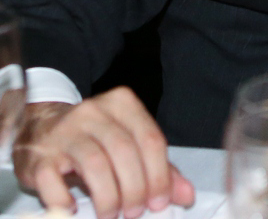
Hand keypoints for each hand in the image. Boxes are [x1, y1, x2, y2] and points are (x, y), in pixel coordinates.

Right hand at [13, 87, 194, 218]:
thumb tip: (186, 195)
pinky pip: (53, 180)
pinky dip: (65, 201)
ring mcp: (64, 131)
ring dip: (108, 197)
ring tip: (112, 215)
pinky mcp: (39, 156)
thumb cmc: (93, 139)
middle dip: (135, 188)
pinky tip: (74, 210)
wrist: (40, 129)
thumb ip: (158, 168)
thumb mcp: (128, 145)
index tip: (160, 202)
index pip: (149, 138)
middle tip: (136, 212)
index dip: (159, 174)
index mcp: (122, 104)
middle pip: (124, 150)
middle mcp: (93, 111)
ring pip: (95, 164)